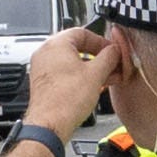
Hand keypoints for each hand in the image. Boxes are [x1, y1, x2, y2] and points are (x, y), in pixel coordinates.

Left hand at [26, 19, 120, 135]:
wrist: (50, 125)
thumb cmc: (66, 100)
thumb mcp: (96, 74)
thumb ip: (109, 56)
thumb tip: (115, 50)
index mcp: (56, 44)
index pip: (82, 32)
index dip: (101, 41)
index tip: (112, 50)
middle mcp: (45, 53)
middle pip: (76, 46)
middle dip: (98, 56)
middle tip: (111, 64)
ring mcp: (42, 68)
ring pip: (71, 61)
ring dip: (91, 68)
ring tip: (106, 77)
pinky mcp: (43, 83)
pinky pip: (64, 73)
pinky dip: (79, 76)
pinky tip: (93, 86)